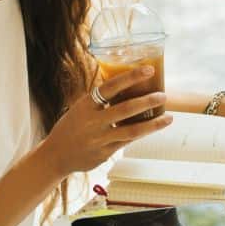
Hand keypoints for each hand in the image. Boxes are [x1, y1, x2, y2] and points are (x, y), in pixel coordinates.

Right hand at [43, 65, 172, 175]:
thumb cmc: (70, 127)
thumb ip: (99, 100)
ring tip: (169, 118)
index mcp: (86, 105)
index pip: (110, 87)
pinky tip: (154, 128)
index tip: (149, 70)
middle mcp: (93, 122)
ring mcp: (99, 139)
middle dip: (147, 101)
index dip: (130, 77)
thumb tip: (123, 83)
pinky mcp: (105, 153)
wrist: (55, 156)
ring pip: (132, 130)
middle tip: (163, 95)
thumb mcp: (80, 109)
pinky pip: (128, 142)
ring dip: (153, 124)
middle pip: (125, 109)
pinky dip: (142, 134)